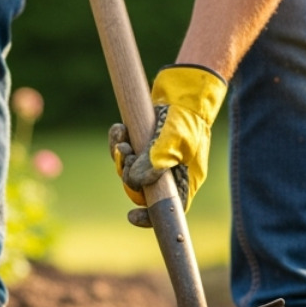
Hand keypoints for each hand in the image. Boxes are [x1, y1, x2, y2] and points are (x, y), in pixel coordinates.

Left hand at [107, 65, 226, 227]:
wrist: (185, 89)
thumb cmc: (187, 117)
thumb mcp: (175, 141)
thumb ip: (156, 163)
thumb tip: (135, 181)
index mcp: (184, 179)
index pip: (167, 208)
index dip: (149, 217)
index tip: (131, 217)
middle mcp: (169, 172)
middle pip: (141, 189)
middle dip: (128, 174)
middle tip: (125, 154)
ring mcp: (155, 157)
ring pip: (129, 169)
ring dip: (120, 155)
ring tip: (121, 137)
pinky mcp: (143, 142)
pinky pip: (125, 151)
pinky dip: (118, 141)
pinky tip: (119, 128)